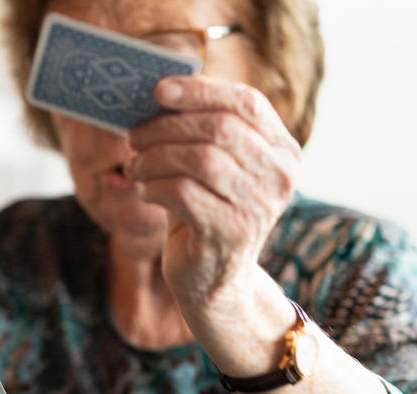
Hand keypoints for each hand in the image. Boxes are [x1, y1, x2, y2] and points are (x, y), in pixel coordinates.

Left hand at [124, 76, 300, 311]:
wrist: (213, 280)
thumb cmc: (205, 212)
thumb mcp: (209, 167)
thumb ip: (198, 131)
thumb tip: (157, 92)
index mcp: (282, 150)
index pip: (247, 103)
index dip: (200, 91)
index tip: (158, 90)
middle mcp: (280, 176)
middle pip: (220, 128)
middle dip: (166, 127)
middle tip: (134, 137)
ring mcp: (259, 206)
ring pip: (199, 158)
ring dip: (155, 158)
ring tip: (135, 167)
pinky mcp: (231, 232)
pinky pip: (182, 192)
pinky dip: (154, 187)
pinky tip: (145, 192)